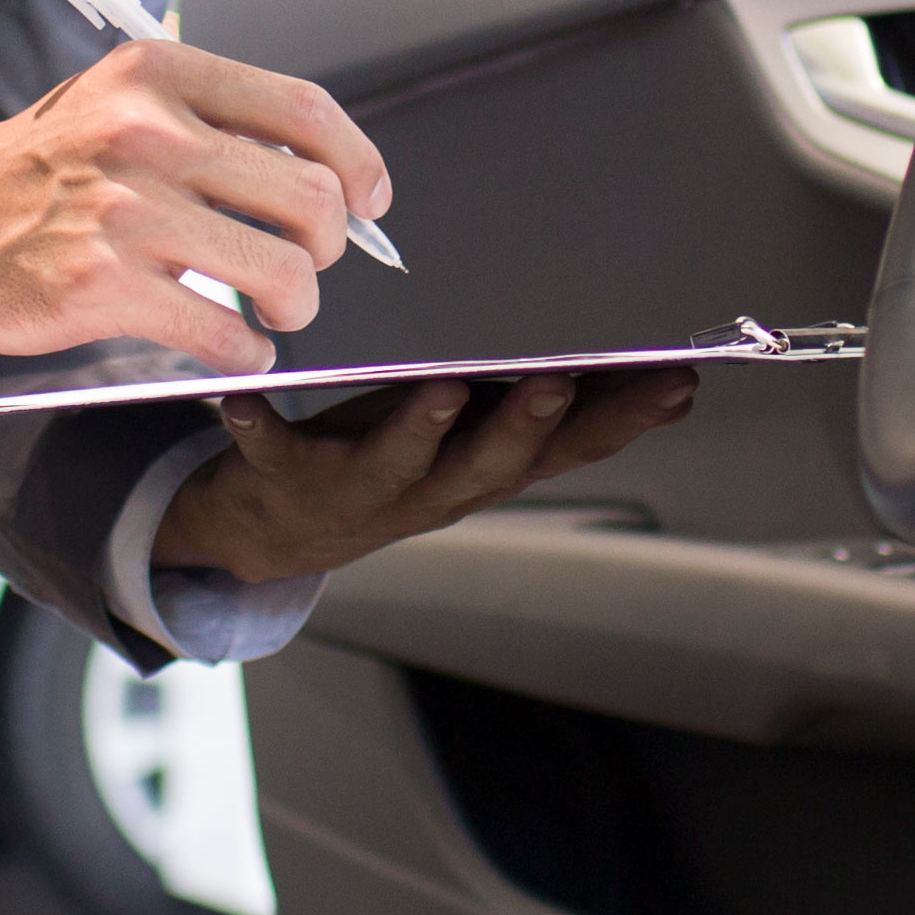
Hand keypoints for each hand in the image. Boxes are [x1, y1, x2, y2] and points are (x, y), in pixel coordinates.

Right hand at [0, 38, 389, 368]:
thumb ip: (210, 125)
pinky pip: (224, 331)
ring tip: (274, 312)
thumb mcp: (118, 105)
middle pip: (313, 198)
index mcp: (160, 78)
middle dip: (329, 247)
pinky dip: (246, 350)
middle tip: (307, 265)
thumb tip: (322, 174)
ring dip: (296, 306)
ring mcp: (125, 213)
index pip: (305, 111)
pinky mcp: (101, 287)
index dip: (360, 164)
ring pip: (282, 272)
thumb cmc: (36, 170)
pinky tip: (231, 346)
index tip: (370, 200)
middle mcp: (147, 135)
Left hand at [151, 367, 702, 583]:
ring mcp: (361, 490)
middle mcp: (434, 490)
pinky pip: (271, 450)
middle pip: (491, 465)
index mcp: (485, 471)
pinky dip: (255, 424)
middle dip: (527, 425)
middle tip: (560, 381)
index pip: (569, 449)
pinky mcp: (287, 479)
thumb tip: (667, 389)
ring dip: (420, 429)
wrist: (274, 533)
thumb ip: (560, 417)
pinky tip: (240, 397)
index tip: (675, 383)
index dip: (624, 421)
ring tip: (440, 387)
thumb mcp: (481, 440)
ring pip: (399, 464)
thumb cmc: (388, 459)